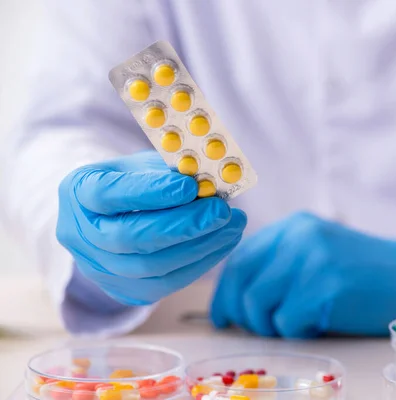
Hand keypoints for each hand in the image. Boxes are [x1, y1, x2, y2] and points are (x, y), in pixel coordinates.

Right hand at [56, 151, 246, 305]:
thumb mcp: (145, 165)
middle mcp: (80, 235)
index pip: (109, 194)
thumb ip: (171, 171)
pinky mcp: (126, 291)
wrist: (114, 216)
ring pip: (151, 267)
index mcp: (78, 191)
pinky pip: (167, 283)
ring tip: (233, 224)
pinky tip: (225, 242)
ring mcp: (101, 269)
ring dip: (200, 245)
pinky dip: (201, 262)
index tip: (190, 186)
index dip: (151, 192)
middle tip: (222, 211)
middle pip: (129, 238)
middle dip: (183, 225)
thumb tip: (211, 183)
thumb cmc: (133, 181)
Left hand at [210, 212, 395, 337]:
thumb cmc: (366, 273)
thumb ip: (280, 266)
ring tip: (301, 322)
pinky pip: (287, 322)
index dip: (225, 292)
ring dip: (273, 325)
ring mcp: (311, 258)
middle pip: (241, 283)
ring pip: (257, 305)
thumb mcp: (318, 254)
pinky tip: (322, 322)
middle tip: (260, 328)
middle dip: (242, 314)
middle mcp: (297, 236)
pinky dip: (300, 331)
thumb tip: (238, 300)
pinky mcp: (324, 285)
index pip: (239, 260)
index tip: (224, 316)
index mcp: (292, 227)